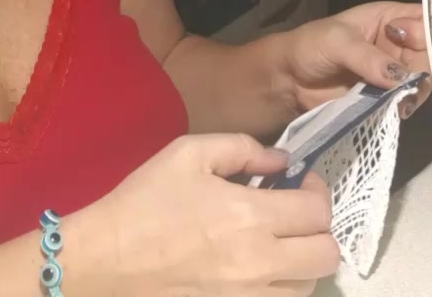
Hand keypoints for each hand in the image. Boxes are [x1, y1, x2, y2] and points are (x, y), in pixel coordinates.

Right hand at [70, 132, 339, 296]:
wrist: (105, 260)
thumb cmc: (146, 201)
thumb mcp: (189, 153)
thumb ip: (243, 147)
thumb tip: (282, 160)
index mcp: (250, 217)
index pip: (317, 211)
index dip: (318, 191)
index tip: (302, 182)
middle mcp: (259, 264)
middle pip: (326, 256)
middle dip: (319, 230)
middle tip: (297, 214)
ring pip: (308, 288)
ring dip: (303, 262)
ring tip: (280, 243)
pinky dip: (280, 289)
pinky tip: (260, 270)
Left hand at [279, 1, 431, 118]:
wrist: (289, 80)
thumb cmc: (310, 46)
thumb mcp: (336, 42)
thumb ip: (366, 57)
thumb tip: (399, 77)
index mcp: (389, 18)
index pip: (428, 18)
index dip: (424, 29)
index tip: (402, 37)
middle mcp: (398, 44)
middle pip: (431, 54)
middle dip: (420, 67)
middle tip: (397, 78)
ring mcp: (394, 73)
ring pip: (423, 82)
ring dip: (413, 91)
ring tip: (394, 98)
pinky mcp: (386, 98)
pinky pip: (407, 102)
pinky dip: (404, 106)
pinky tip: (393, 110)